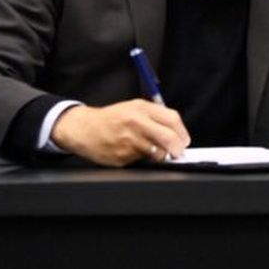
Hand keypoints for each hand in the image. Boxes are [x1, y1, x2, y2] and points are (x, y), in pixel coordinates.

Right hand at [50, 100, 190, 166]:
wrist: (84, 129)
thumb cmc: (111, 118)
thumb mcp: (134, 107)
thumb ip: (155, 115)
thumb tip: (177, 131)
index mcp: (141, 109)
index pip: (172, 119)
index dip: (182, 132)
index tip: (184, 140)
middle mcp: (136, 124)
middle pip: (168, 138)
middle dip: (178, 148)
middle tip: (179, 152)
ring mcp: (129, 142)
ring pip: (157, 153)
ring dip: (161, 155)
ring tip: (155, 151)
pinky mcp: (122, 157)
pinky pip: (141, 161)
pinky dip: (142, 159)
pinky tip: (134, 152)